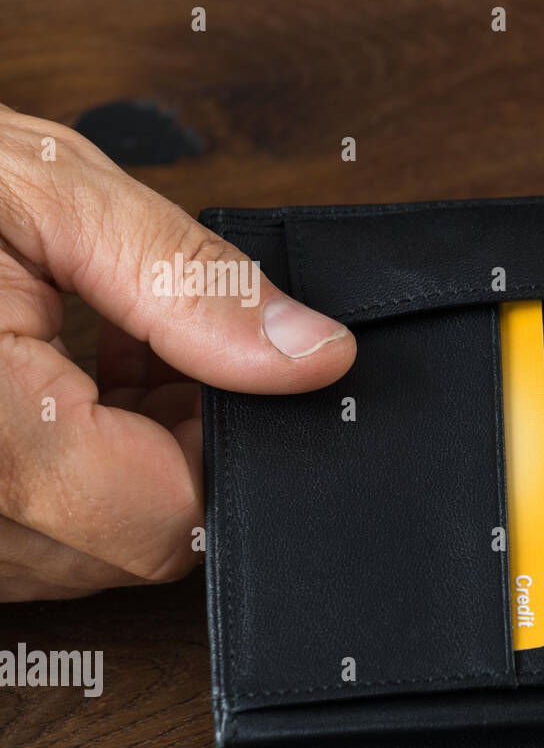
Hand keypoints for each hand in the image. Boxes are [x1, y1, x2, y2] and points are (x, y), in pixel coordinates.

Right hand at [0, 105, 354, 600]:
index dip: (224, 447)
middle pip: (135, 543)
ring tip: (88, 357)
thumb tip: (309, 356)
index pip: (171, 518)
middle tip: (155, 351)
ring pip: (86, 551)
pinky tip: (53, 392)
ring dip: (120, 466)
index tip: (228, 378)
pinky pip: (31, 541)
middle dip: (175, 449)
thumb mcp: (46, 195)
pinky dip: (67, 477)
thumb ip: (189, 287)